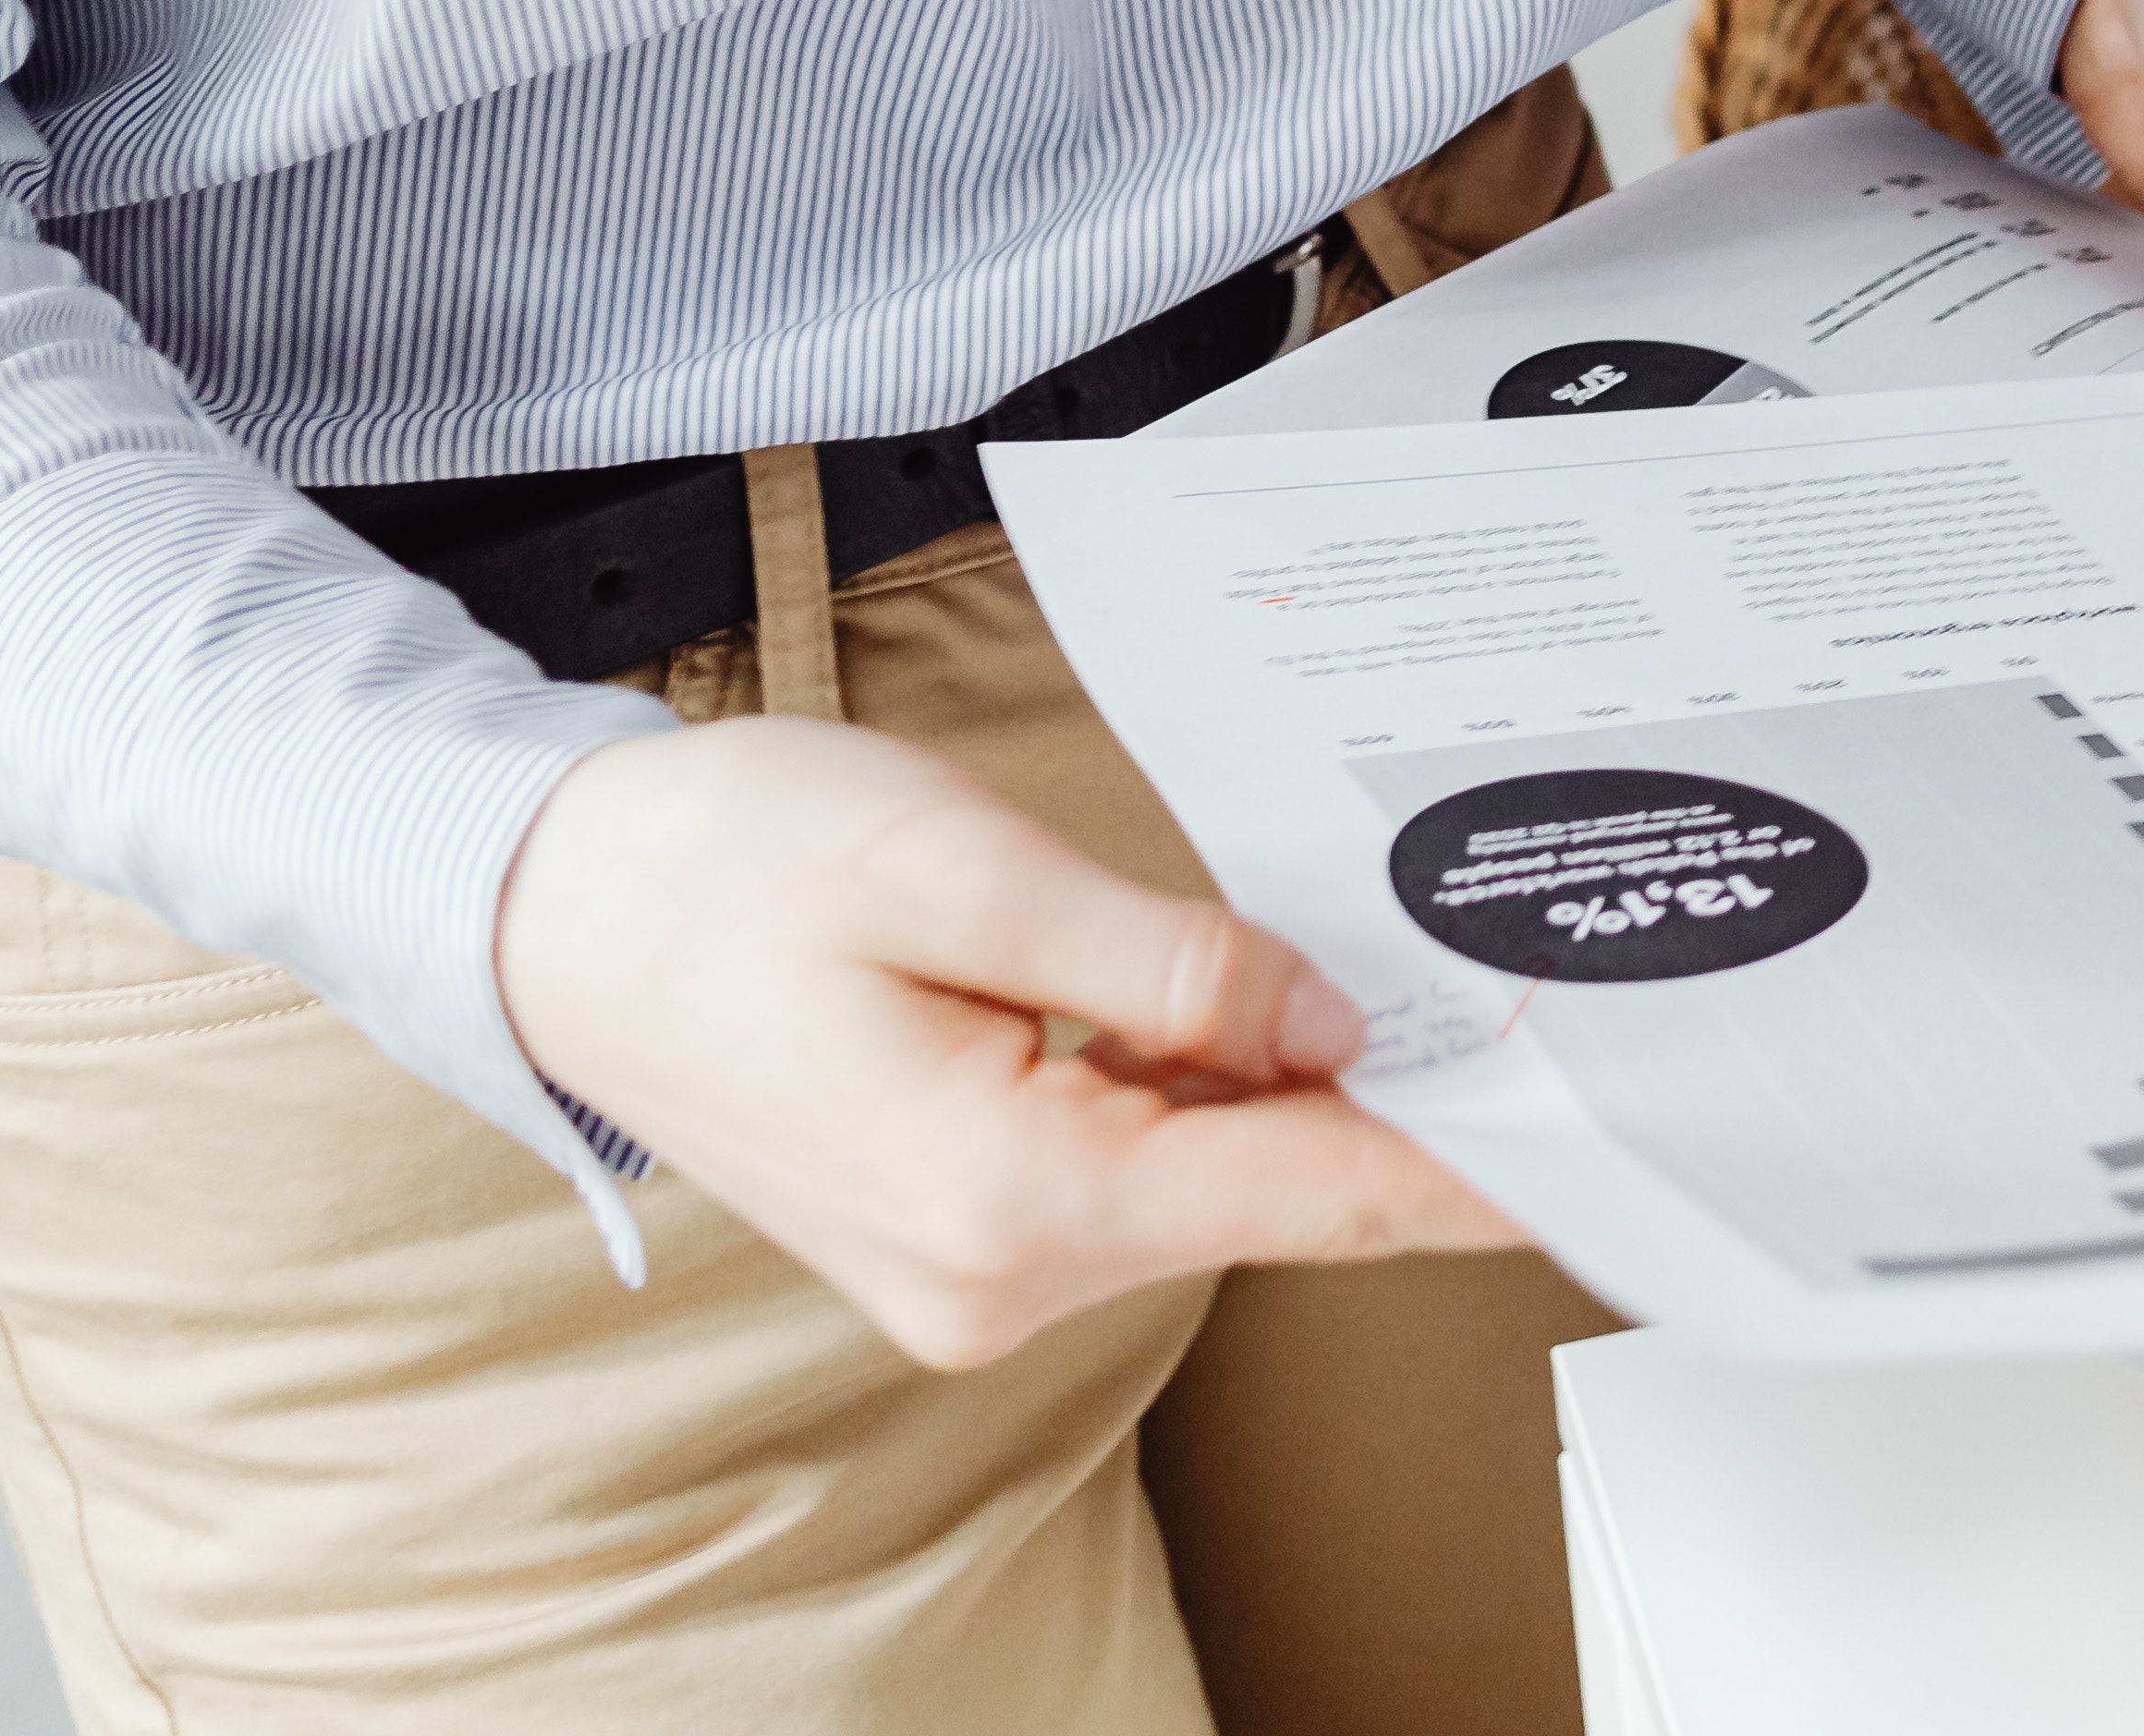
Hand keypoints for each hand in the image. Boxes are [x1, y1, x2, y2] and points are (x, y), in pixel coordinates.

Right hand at [496, 709, 1520, 1367]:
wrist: (551, 913)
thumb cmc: (721, 868)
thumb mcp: (965, 869)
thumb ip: (1167, 961)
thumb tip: (1325, 1019)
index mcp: (1005, 1194)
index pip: (1307, 1194)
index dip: (1467, 1162)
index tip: (1593, 1138)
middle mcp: (994, 1275)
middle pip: (1271, 1197)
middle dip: (1390, 1100)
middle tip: (1503, 987)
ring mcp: (972, 1272)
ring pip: (1211, 1186)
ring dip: (1289, 1090)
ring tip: (1359, 966)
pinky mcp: (961, 1237)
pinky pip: (1138, 1176)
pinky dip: (1207, 1103)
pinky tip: (1237, 1011)